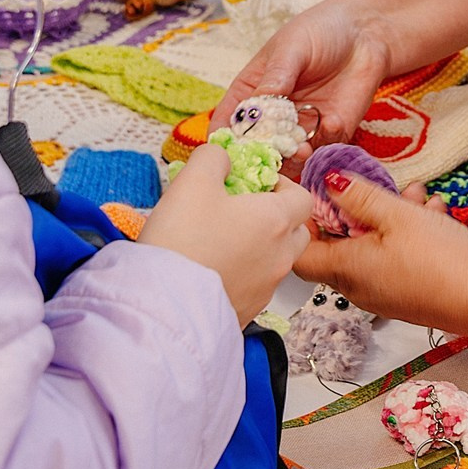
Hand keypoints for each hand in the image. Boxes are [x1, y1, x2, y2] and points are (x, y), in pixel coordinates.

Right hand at [138, 144, 314, 324]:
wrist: (164, 305)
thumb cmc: (181, 241)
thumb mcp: (191, 181)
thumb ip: (213, 158)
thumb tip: (223, 158)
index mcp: (275, 220)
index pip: (303, 197)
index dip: (282, 186)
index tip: (256, 184)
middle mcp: (280, 256)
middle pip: (297, 231)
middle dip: (277, 218)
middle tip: (243, 212)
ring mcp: (267, 287)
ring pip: (277, 260)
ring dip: (260, 247)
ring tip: (223, 241)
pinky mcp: (249, 311)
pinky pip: (256, 285)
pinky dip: (244, 274)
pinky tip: (213, 269)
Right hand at [215, 0, 404, 148]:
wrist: (367, 34)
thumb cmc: (321, 31)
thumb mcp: (292, 47)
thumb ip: (276, 76)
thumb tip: (258, 106)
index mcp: (252, 92)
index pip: (228, 122)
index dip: (224, 141)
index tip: (227, 153)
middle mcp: (273, 116)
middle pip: (256, 148)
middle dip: (262, 156)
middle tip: (272, 154)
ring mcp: (301, 127)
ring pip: (288, 158)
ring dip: (293, 159)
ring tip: (302, 149)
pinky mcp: (329, 134)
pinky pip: (322, 150)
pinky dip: (325, 144)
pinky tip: (332, 123)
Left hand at [295, 172, 467, 332]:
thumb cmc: (441, 259)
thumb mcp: (397, 215)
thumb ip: (358, 197)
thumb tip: (328, 182)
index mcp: (346, 270)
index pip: (301, 253)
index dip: (301, 222)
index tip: (311, 193)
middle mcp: (359, 288)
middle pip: (339, 246)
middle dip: (355, 210)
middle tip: (370, 186)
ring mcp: (385, 295)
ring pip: (372, 248)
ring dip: (388, 218)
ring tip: (415, 194)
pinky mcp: (409, 296)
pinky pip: (394, 260)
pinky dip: (405, 236)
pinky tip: (433, 214)